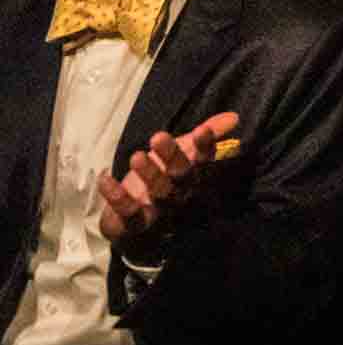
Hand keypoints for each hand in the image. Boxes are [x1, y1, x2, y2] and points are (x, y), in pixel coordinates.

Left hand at [98, 110, 239, 247]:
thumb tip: (234, 116)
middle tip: (157, 136)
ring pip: (160, 194)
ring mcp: (159, 211)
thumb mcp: (181, 154)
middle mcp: (181, 194)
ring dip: (149, 174)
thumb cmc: (160, 181)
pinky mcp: (136, 224)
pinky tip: (106, 178)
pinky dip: (118, 197)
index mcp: (192, 177)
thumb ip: (206, 134)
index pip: (203, 161)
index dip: (204, 147)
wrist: (135, 227)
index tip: (202, 130)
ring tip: (136, 156)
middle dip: (172, 156)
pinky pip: (129, 213)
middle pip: (182, 176)